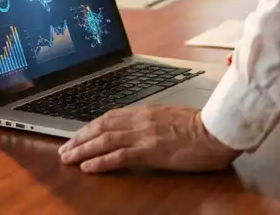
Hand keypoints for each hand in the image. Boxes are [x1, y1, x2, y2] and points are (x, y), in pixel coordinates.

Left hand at [58, 105, 239, 172]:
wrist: (215, 130)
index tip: (78, 135)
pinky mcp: (149, 151)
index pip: (110, 117)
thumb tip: (142, 128)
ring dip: (83, 149)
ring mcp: (143, 135)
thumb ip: (154, 121)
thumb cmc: (200, 126)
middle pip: (102, 127)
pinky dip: (100, 161)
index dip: (91, 126)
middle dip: (80, 138)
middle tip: (64, 148)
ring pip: (104, 140)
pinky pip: (118, 156)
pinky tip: (87, 167)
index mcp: (146, 112)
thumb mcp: (172, 118)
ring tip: (68, 157)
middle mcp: (140, 120)